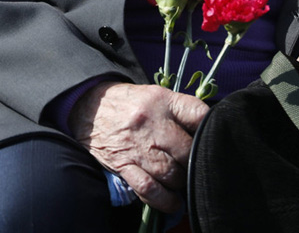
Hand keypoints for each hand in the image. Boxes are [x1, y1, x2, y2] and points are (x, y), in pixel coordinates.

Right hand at [68, 82, 208, 212]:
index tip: (210, 138)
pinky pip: (148, 189)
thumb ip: (181, 110)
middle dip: (194, 162)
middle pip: (187, 151)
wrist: (88, 107)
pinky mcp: (123, 165)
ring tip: (181, 180)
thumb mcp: (156, 95)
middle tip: (193, 164)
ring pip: (171, 174)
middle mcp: (150, 124)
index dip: (209, 129)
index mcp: (162, 101)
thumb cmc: (129, 104)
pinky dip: (164, 200)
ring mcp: (136, 147)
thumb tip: (206, 131)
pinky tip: (172, 202)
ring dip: (180, 182)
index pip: (198, 115)